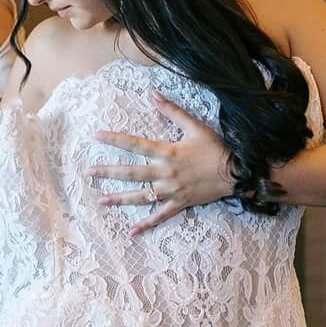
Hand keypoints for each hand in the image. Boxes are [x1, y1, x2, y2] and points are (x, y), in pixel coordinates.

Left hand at [88, 92, 234, 233]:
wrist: (237, 173)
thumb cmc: (216, 148)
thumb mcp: (195, 126)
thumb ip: (172, 111)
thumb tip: (153, 95)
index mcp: (167, 152)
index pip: (134, 144)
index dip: (114, 139)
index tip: (96, 136)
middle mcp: (165, 173)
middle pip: (131, 173)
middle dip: (108, 172)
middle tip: (89, 172)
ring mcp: (171, 190)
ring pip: (141, 196)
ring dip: (120, 198)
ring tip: (101, 200)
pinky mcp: (180, 203)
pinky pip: (160, 216)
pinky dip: (146, 224)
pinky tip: (132, 231)